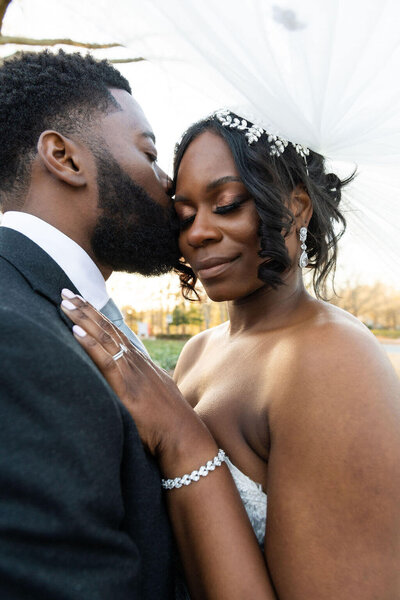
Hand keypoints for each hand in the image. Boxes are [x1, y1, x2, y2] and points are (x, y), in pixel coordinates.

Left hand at [60, 290, 210, 460]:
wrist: (183, 435)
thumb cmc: (169, 422)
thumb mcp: (155, 395)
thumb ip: (141, 385)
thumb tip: (132, 385)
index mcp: (139, 362)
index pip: (115, 332)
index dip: (97, 316)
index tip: (81, 301)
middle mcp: (135, 361)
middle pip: (106, 328)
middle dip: (85, 309)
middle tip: (66, 291)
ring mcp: (131, 371)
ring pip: (103, 337)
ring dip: (82, 318)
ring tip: (65, 302)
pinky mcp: (126, 386)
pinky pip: (104, 359)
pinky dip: (88, 343)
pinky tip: (75, 330)